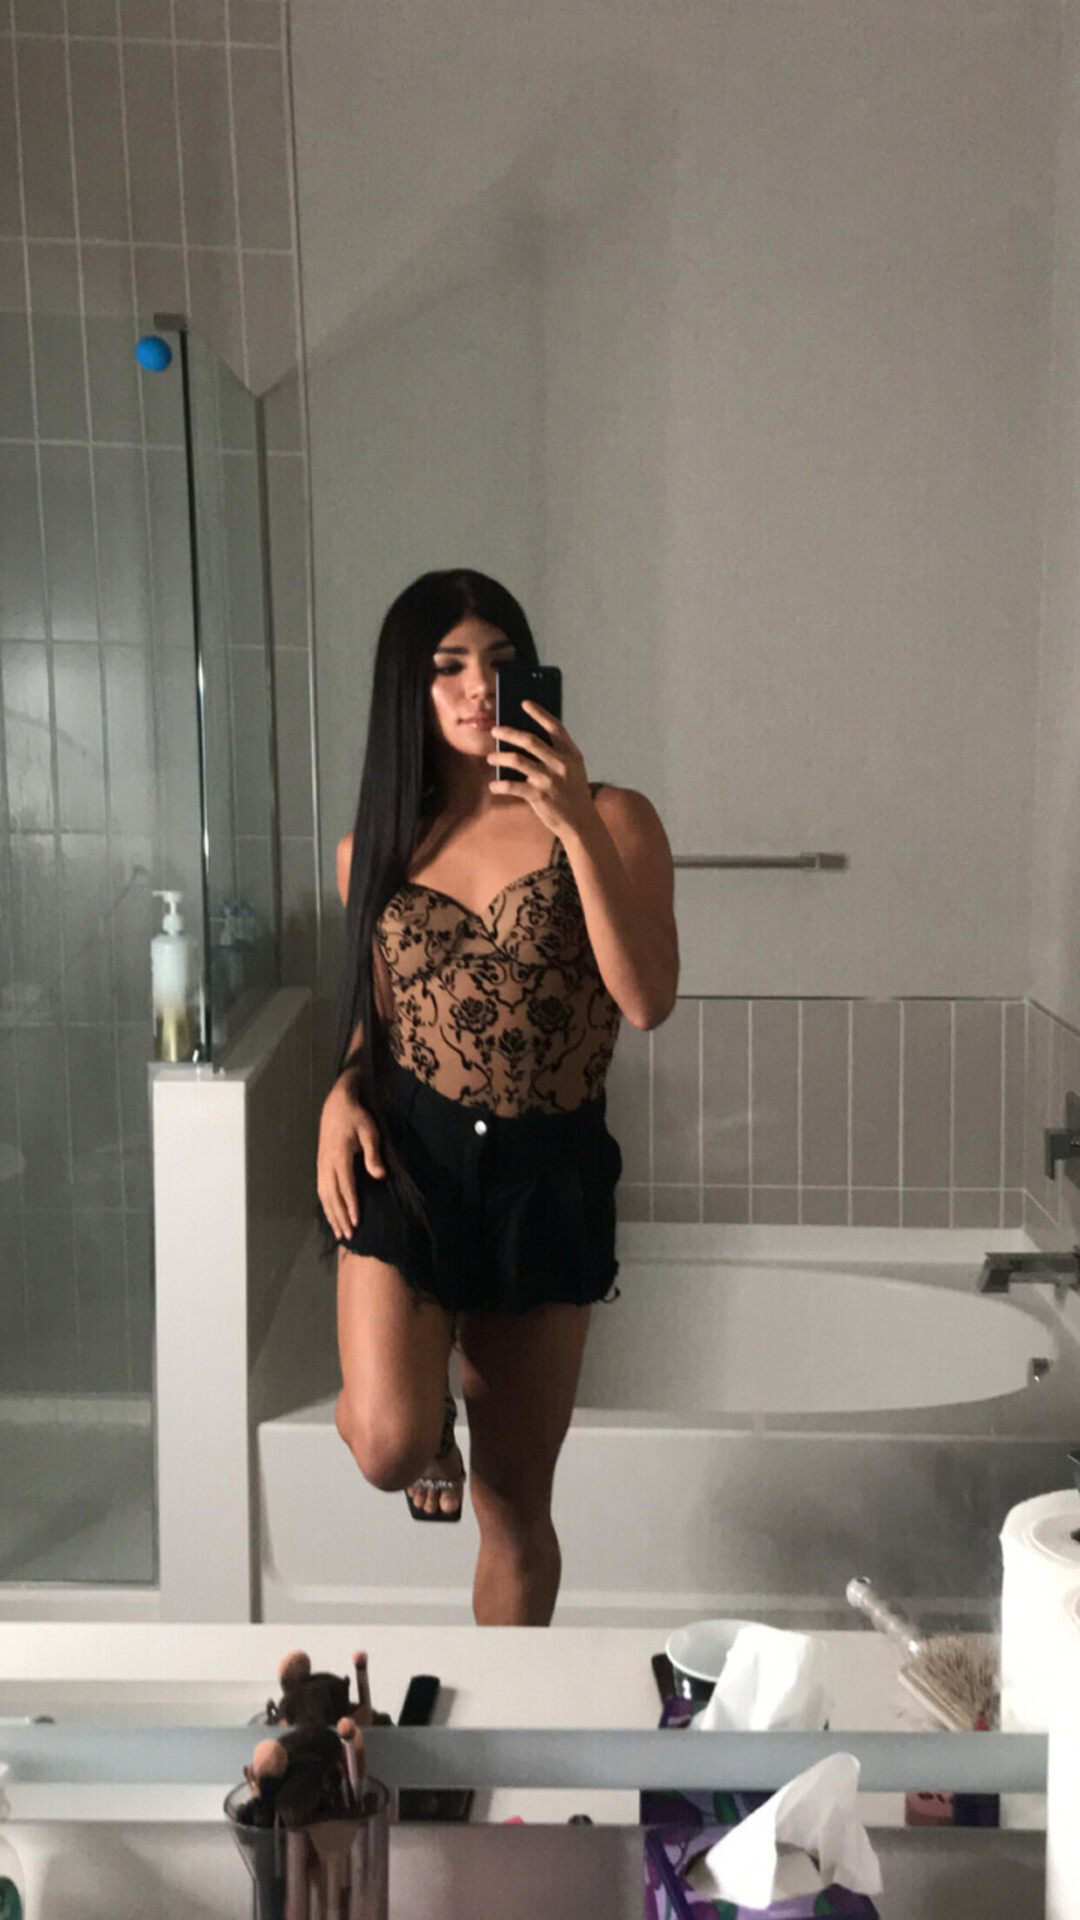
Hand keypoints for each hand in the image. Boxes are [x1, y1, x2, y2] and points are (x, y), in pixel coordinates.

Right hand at [317, 1075, 385, 1239]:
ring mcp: (321, 1164)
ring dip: (332, 1215)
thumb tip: (380, 1176)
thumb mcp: (370, 1131)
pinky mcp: (320, 1164)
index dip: (351, 1205)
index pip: (346, 1186)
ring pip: (324, 1195)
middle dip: (341, 1217)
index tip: (357, 1222)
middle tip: (349, 1235)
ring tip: (340, 1233)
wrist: (337, 1103)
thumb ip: (373, 1154)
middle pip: (333, 1196)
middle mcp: (327, 1163)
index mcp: (340, 1156)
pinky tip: (332, 1216)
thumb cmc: (357, 1117)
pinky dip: (326, 1205)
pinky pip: (321, 1189)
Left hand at [486, 702, 594, 837]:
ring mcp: (549, 779)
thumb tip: (525, 741)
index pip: (554, 726)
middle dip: (508, 732)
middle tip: (495, 730)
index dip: (539, 713)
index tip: (524, 703)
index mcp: (571, 753)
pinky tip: (493, 786)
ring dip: (499, 757)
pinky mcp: (539, 795)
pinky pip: (512, 786)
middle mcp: (561, 763)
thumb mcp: (572, 770)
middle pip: (529, 740)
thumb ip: (556, 754)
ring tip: (490, 758)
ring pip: (516, 760)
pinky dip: (500, 785)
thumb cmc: (572, 793)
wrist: (581, 822)